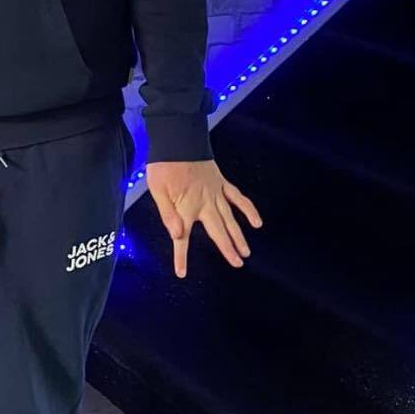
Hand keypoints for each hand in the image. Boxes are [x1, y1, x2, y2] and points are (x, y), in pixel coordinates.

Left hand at [146, 157, 262, 278]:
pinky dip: (248, 210)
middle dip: (227, 248)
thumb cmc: (164, 165)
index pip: (182, 239)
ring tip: (246, 251)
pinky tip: (256, 222)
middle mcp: (204, 203)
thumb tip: (177, 235)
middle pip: (218, 230)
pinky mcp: (221, 183)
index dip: (181, 257)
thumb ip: (167, 214)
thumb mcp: (157, 190)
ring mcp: (216, 193)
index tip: (181, 273)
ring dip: (238, 235)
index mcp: (185, 208)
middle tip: (237, 263)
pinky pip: (238, 198)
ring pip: (231, 218)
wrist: (178, 140)